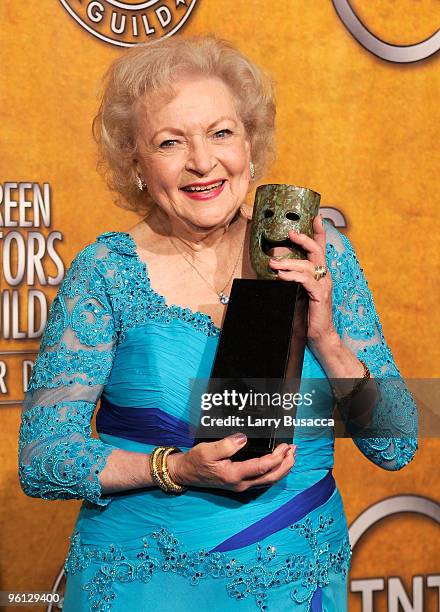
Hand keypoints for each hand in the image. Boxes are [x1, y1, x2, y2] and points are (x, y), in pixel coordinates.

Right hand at [167, 433, 295, 492]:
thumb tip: (243, 439)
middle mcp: (241, 484)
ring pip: (269, 480)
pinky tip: (278, 464)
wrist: (186, 473)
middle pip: (272, 477)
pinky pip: (263, 480)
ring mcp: (242, 486)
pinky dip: (275, 472)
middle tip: (294, 450)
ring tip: (291, 456)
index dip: (277, 457)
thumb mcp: (207, 450)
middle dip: (286, 464)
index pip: (262, 467)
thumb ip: (226, 445)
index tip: (285, 446)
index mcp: (234, 475)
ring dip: (283, 468)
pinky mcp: (241, 484)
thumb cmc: (196, 461)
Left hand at [268, 215, 337, 351]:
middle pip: (317, 251)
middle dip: (304, 239)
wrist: (319, 335)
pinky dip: (292, 276)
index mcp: (320, 273)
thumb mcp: (297, 292)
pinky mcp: (320, 295)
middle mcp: (324, 276)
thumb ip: (292, 280)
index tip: (316, 216)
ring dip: (289, 262)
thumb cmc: (307, 314)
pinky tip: (281, 276)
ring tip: (273, 263)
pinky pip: (306, 281)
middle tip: (290, 233)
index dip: (320, 232)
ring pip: (308, 265)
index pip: (321, 248)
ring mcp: (324, 285)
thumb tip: (276, 268)